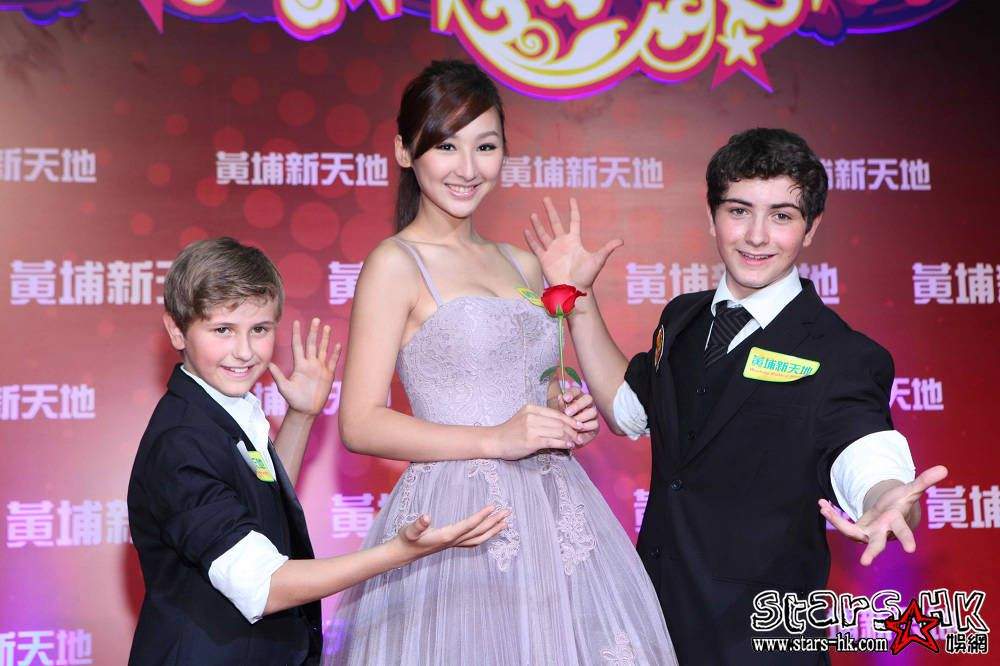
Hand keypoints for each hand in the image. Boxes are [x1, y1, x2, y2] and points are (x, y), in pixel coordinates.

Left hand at [269, 318, 341, 415]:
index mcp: (300, 365)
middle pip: (312, 344)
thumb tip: (269, 364)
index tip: (296, 322)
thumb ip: (278, 375)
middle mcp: (310, 364)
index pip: (298, 345)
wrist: (305, 410)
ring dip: (325, 339)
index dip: (297, 334)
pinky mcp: (328, 375)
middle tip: (315, 319)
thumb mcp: (284, 387)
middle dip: (313, 332)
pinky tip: (338, 344)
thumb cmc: (293, 399)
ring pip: (323, 350)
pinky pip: (333, 361)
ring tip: (327, 327)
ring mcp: (320, 368)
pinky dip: (335, 353)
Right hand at [394, 505, 510, 560]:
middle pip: (478, 532)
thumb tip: (426, 516)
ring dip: (493, 530)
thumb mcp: (409, 530)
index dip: (481, 516)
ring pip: (478, 538)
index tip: (492, 506)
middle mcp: (453, 541)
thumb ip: (418, 524)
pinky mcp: (452, 544)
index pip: (468, 525)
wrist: (403, 553)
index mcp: (446, 536)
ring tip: (505, 523)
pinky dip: (484, 536)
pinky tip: (489, 532)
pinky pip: (473, 541)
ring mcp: (454, 544)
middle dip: (494, 522)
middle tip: (507, 512)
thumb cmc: (406, 539)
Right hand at [486, 404, 585, 459]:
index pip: (556, 413)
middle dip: (573, 430)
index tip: (579, 425)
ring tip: (576, 442)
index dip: (570, 420)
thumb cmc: (511, 432)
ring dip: (570, 437)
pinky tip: (569, 446)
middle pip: (559, 422)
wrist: (495, 441)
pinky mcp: (531, 441)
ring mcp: (531, 428)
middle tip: (581, 435)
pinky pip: (552, 441)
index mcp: (532, 408)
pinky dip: (563, 443)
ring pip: (557, 431)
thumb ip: (541, 419)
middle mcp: (532, 416)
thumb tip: (560, 426)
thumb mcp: (525, 419)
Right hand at [524, 196, 622, 289]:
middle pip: (555, 222)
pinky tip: (526, 230)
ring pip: (543, 233)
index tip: (571, 199)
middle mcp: (562, 243)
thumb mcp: (598, 260)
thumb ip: (607, 249)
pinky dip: (530, 239)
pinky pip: (536, 247)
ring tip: (533, 214)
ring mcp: (552, 251)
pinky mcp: (544, 259)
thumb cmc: (587, 276)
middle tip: (546, 198)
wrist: (574, 290)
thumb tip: (621, 241)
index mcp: (574, 241)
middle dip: (550, 210)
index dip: (573, 210)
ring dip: (538, 224)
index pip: (574, 221)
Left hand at [553, 387, 599, 447]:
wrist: (567, 434)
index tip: (565, 398)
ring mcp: (593, 414)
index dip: (571, 393)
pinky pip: (594, 425)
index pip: (577, 390)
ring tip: (572, 424)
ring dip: (581, 418)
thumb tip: (560, 397)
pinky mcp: (595, 425)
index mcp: (578, 397)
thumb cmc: (563, 419)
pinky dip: (585, 430)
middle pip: (588, 399)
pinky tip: (577, 434)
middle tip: (567, 412)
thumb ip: (561, 405)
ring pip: (593, 412)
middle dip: (577, 405)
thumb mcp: (560, 412)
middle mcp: (588, 404)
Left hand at [819, 465, 947, 565]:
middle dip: (872, 553)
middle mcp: (882, 532)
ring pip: (851, 533)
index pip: (903, 532)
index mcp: (896, 523)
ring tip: (824, 508)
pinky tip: (822, 505)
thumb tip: (943, 468)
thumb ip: (924, 481)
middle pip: (877, 544)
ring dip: (837, 522)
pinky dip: (831, 515)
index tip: (911, 550)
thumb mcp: (910, 490)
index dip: (907, 540)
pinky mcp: (856, 532)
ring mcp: (868, 534)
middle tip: (865, 562)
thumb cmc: (900, 503)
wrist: (889, 514)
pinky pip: (841, 525)